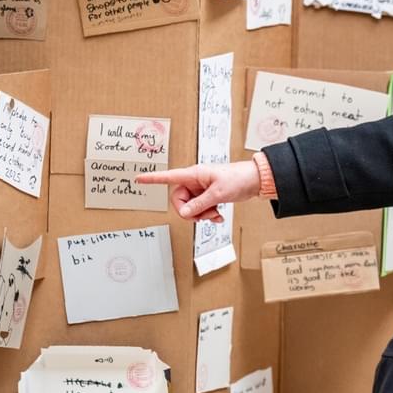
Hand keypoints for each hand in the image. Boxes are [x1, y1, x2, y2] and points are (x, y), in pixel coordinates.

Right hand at [135, 161, 260, 222]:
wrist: (254, 180)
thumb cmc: (238, 179)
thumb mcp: (218, 194)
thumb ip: (200, 204)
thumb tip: (185, 213)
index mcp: (193, 175)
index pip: (168, 177)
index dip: (153, 179)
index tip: (139, 179)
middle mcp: (194, 182)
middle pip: (179, 200)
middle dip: (190, 211)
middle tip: (204, 214)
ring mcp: (201, 190)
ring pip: (190, 207)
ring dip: (201, 214)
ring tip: (215, 213)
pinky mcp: (208, 196)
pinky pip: (200, 209)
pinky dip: (207, 215)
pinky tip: (217, 217)